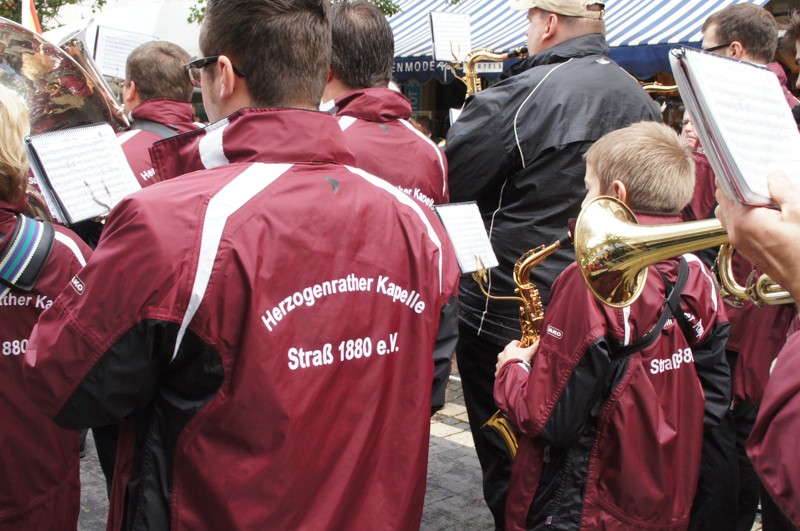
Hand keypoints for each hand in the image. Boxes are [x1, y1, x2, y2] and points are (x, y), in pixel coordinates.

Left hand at [495, 339, 538, 375]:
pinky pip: (501, 370)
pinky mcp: (498, 370)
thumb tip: (540, 340)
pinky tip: (511, 373)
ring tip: (515, 367)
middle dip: (513, 355)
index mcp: (509, 348)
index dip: (520, 344)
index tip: (523, 347)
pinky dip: (505, 371)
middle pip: (508, 352)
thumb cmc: (521, 361)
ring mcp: (499, 363)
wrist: (515, 374)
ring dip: (508, 363)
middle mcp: (502, 354)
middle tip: (520, 359)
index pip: (514, 342)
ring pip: (504, 361)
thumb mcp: (529, 353)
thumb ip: (535, 346)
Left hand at [715, 172, 799, 299]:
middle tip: (755, 174)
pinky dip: (745, 214)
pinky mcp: (747, 249)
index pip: (725, 189)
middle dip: (736, 185)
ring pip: (729, 213)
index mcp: (744, 221)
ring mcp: (740, 242)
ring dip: (740, 201)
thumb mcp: (799, 213)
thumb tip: (773, 173)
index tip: (741, 162)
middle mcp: (736, 232)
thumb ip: (783, 190)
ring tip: (763, 192)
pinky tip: (766, 209)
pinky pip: (738, 225)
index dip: (732, 173)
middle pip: (724, 200)